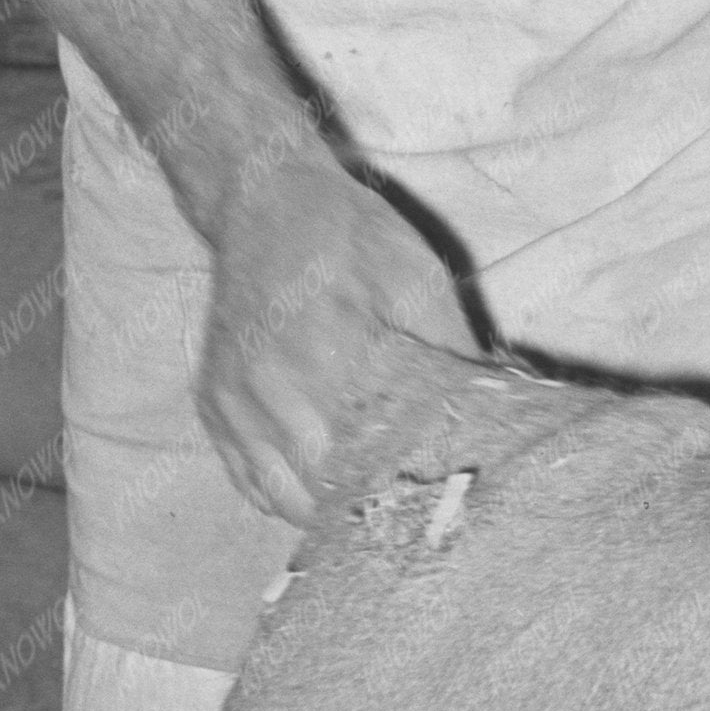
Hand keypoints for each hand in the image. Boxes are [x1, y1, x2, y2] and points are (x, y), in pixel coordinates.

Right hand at [192, 142, 485, 524]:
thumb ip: (451, 352)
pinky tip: (325, 489)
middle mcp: (267, 390)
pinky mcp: (212, 408)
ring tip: (371, 505)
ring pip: (284, 501)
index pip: (368, 462)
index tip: (439, 503)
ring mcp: (232, 404)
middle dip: (369, 508)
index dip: (404, 491)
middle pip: (325, 493)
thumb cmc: (348, 234)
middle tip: (413, 509)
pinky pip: (252, 484)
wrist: (262, 199)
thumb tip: (497, 410)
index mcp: (323, 355)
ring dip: (327, 512)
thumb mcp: (416, 279)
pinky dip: (288, 496)